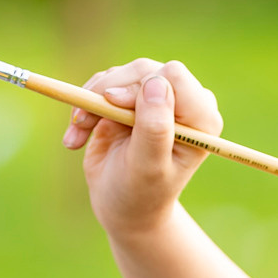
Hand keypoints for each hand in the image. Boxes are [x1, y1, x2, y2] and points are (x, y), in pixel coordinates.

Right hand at [63, 57, 222, 240]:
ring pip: (120, 74)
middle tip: (84, 120)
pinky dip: (84, 106)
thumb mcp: (148, 166)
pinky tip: (76, 136)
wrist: (123, 207)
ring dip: (91, 102)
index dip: (138, 86)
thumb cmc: (141, 193)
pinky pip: (103, 85)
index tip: (113, 105)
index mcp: (200, 118)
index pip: (171, 76)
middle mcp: (182, 103)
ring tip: (77, 135)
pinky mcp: (130, 99)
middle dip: (108, 93)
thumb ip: (155, 127)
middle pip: (143, 71)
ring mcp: (156, 99)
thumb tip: (155, 83)